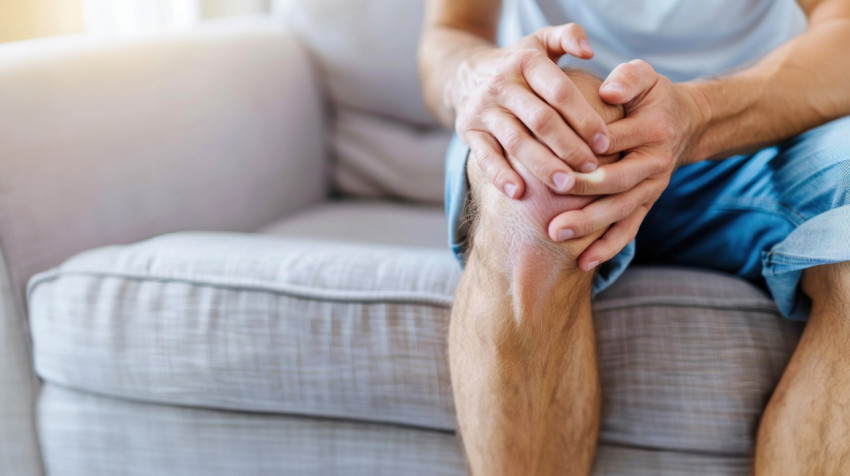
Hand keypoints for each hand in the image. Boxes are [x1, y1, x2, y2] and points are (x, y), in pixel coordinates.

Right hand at [449, 24, 611, 198]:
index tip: (606, 142)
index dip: (584, 118)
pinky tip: (519, 194)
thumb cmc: (517, 63)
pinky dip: (500, 176)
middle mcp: (502, 85)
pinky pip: (484, 156)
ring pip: (516, 141)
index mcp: (526, 62)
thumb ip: (569, 36)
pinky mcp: (468, 131)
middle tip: (592, 169)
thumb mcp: (540, 41)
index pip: (560, 92)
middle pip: (541, 120)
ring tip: (566, 186)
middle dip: (569, 146)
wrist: (463, 73)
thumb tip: (590, 51)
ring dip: (542, 165)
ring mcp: (483, 110)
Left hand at [547, 59, 707, 270]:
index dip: (586, 148)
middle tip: (551, 194)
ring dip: (589, 226)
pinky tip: (583, 263)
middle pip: (617, 181)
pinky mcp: (646, 204)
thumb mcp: (645, 76)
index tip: (555, 157)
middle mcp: (654, 162)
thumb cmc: (651, 96)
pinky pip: (629, 229)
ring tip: (556, 234)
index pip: (615, 139)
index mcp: (652, 129)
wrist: (685, 122)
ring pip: (620, 211)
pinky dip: (608, 248)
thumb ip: (628, 78)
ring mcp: (651, 187)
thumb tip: (608, 91)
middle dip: (583, 192)